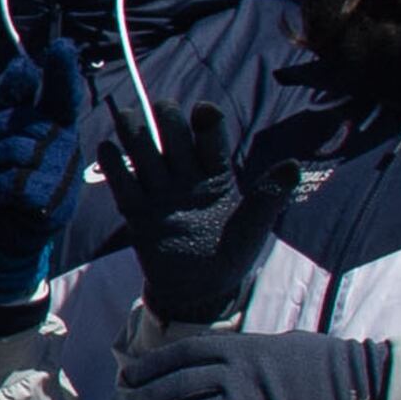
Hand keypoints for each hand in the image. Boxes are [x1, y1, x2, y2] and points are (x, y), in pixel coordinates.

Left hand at [0, 34, 87, 322]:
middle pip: (19, 123)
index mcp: (55, 120)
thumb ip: (11, 101)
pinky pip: (15, 185)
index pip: (61, 92)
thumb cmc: (4, 172)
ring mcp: (64, 172)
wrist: (4, 232)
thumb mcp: (1, 134)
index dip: (61, 72)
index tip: (62, 47)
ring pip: (13, 153)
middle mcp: (65, 142)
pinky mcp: (55, 201)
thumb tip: (23, 65)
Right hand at [97, 95, 292, 326]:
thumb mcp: (252, 227)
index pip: (210, 137)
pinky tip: (108, 148)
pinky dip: (113, 165)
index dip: (205, 120)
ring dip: (134, 130)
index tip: (203, 112)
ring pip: (145, 152)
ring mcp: (160, 191)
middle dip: (167, 118)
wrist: (200, 290)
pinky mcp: (138, 211)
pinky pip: (123, 184)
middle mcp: (186, 174)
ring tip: (125, 114)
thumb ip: (267, 195)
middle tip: (161, 109)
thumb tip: (293, 165)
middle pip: (173, 135)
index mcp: (217, 172)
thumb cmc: (231, 254)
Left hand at [107, 328, 388, 399]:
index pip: (180, 355)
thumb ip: (243, 351)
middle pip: (177, 389)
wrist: (353, 385)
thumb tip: (218, 358)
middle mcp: (235, 373)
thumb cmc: (318, 360)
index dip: (150, 367)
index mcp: (237, 347)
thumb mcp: (275, 342)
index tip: (126, 377)